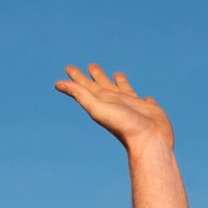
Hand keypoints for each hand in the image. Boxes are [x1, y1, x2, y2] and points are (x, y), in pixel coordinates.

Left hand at [55, 64, 175, 147]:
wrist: (149, 141)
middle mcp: (117, 103)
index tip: (68, 68)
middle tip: (92, 65)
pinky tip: (146, 97)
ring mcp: (133, 107)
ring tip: (117, 74)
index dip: (77, 77)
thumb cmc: (124, 126)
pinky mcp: (149, 110)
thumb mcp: (98, 108)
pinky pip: (145, 101)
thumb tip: (58, 84)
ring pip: (124, 90)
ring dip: (120, 82)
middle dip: (97, 75)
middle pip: (105, 86)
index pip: (86, 86)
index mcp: (103, 101)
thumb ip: (81, 95)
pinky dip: (144, 98)